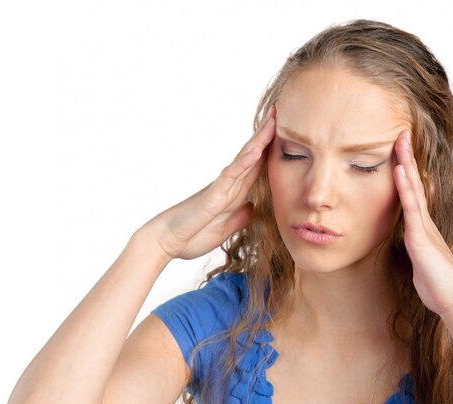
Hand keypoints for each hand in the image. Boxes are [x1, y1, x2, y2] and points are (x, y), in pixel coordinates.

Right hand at [141, 105, 276, 260]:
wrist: (166, 242)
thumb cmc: (191, 235)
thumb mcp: (224, 229)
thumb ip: (239, 218)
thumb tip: (253, 207)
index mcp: (234, 194)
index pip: (257, 168)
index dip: (271, 151)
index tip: (287, 134)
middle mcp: (228, 185)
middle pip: (252, 155)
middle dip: (267, 135)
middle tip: (281, 112)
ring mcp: (220, 187)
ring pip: (244, 158)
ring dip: (259, 140)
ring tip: (273, 119)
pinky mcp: (213, 195)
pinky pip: (230, 176)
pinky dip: (244, 162)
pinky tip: (257, 150)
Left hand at [393, 130, 452, 320]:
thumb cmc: (439, 288)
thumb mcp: (422, 266)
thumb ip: (417, 253)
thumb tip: (414, 250)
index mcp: (423, 229)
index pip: (413, 195)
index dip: (407, 173)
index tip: (400, 152)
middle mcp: (425, 224)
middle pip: (415, 184)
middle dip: (407, 158)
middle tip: (402, 133)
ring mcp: (424, 229)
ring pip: (414, 190)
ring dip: (407, 164)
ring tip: (400, 140)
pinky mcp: (421, 239)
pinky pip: (412, 208)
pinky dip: (406, 188)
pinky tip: (401, 171)